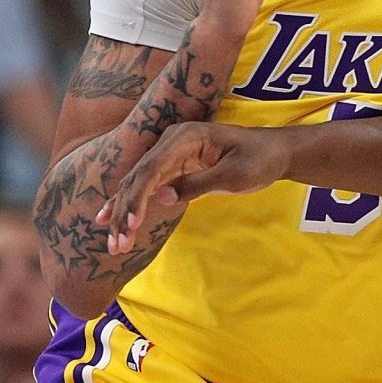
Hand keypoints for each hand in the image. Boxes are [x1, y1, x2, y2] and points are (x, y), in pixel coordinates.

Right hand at [102, 122, 288, 250]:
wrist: (274, 152)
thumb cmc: (259, 160)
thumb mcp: (235, 175)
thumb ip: (199, 184)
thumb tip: (163, 197)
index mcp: (185, 137)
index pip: (152, 168)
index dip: (138, 197)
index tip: (132, 224)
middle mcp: (171, 141)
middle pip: (138, 178)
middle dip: (124, 212)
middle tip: (117, 245)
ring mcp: (169, 153)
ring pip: (137, 184)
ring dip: (123, 213)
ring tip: (114, 244)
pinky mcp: (172, 166)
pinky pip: (144, 185)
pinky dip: (127, 203)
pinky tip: (107, 218)